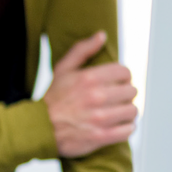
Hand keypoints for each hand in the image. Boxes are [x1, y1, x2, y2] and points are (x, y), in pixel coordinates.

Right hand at [42, 31, 138, 157]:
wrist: (39, 128)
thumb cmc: (53, 98)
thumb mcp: (63, 68)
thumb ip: (83, 49)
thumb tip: (102, 35)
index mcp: (89, 78)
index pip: (124, 72)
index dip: (123, 76)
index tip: (118, 82)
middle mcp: (97, 97)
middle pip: (131, 91)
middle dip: (126, 93)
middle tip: (118, 97)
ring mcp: (100, 118)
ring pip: (132, 111)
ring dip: (128, 111)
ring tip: (120, 111)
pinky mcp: (101, 136)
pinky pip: (128, 130)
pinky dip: (127, 128)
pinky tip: (120, 125)